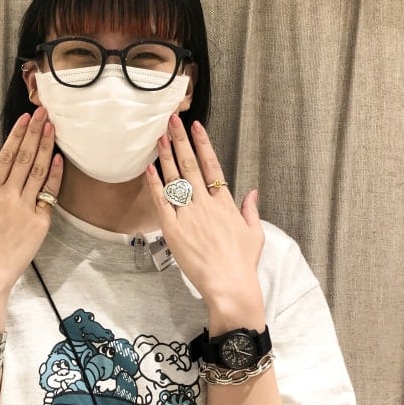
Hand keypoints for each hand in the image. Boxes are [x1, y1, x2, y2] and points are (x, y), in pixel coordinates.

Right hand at [0, 107, 62, 296]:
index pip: (6, 156)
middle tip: (44, 113)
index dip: (17, 135)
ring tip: (53, 128)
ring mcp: (25, 208)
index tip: (25, 118)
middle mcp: (8, 196)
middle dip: (35, 132)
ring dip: (46, 147)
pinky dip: (55, 177)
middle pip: (25, 158)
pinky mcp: (39, 223)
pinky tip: (59, 159)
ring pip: (39, 172)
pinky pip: (49, 195)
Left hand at [145, 115, 264, 331]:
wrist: (230, 285)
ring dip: (166, 156)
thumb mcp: (254, 233)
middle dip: (180, 140)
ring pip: (175, 179)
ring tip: (159, 137)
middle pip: (190, 164)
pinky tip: (149, 168)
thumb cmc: (243, 262)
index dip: (202, 143)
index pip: (212, 165)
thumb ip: (250, 209)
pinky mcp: (174, 229)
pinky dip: (155, 184)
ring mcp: (189, 215)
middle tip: (172, 120)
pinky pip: (161, 202)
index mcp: (224, 202)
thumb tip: (252, 192)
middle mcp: (206, 203)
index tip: (195, 125)